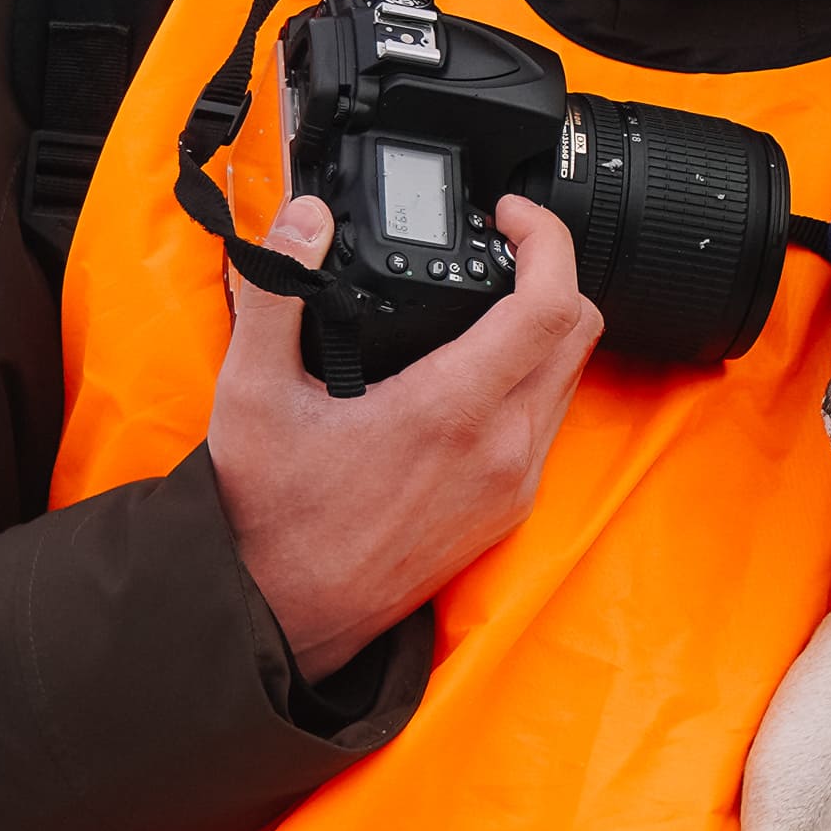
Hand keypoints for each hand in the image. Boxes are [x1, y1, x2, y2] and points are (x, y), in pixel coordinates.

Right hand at [208, 192, 601, 677]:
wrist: (282, 615)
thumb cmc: (269, 515)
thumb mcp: (252, 391)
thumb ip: (279, 292)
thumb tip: (303, 220)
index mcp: (451, 411)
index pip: (550, 303)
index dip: (546, 239)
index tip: (510, 216)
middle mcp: (501, 449)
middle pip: (578, 331)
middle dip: (552, 271)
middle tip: (502, 247)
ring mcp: (512, 483)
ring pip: (570, 377)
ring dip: (547, 325)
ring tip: (490, 298)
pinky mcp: (509, 509)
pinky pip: (549, 421)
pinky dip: (533, 376)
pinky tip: (479, 364)